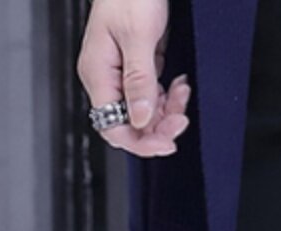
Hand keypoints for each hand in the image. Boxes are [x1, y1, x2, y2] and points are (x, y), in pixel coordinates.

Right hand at [77, 0, 190, 157]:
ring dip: (167, 109)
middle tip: (182, 119)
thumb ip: (139, 80)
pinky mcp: (134, 66)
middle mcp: (105, 77)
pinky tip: (178, 84)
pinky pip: (150, 93)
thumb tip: (140, 118)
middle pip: (129, 122)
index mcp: (97, 73)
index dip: (139, 141)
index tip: (165, 143)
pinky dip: (167, 95)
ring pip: (143, 110)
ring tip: (183, 92)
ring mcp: (119, 72)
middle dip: (158, 125)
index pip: (111, 125)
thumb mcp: (138, 37)